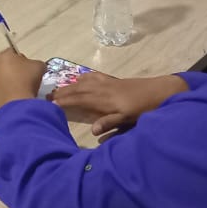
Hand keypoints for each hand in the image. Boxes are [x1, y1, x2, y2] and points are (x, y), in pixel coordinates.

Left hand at [0, 49, 45, 107]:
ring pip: (4, 77)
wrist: (18, 102)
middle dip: (17, 69)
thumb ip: (36, 63)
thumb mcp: (39, 66)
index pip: (14, 52)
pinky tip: (19, 95)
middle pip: (8, 65)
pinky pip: (3, 89)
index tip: (30, 66)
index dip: (23, 59)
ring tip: (24, 87)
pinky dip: (10, 91)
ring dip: (12, 80)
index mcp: (4, 56)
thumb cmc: (27, 79)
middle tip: (28, 76)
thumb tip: (36, 68)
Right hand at [53, 74, 188, 135]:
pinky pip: (94, 76)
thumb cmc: (144, 108)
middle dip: (62, 93)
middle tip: (47, 96)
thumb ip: (110, 122)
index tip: (50, 105)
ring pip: (84, 83)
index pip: (79, 100)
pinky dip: (84, 77)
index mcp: (104, 100)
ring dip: (70, 85)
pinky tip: (80, 78)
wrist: (159, 91)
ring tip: (58, 89)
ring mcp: (108, 83)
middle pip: (78, 90)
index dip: (65, 102)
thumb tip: (92, 131)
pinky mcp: (114, 80)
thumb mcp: (128, 119)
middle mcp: (102, 89)